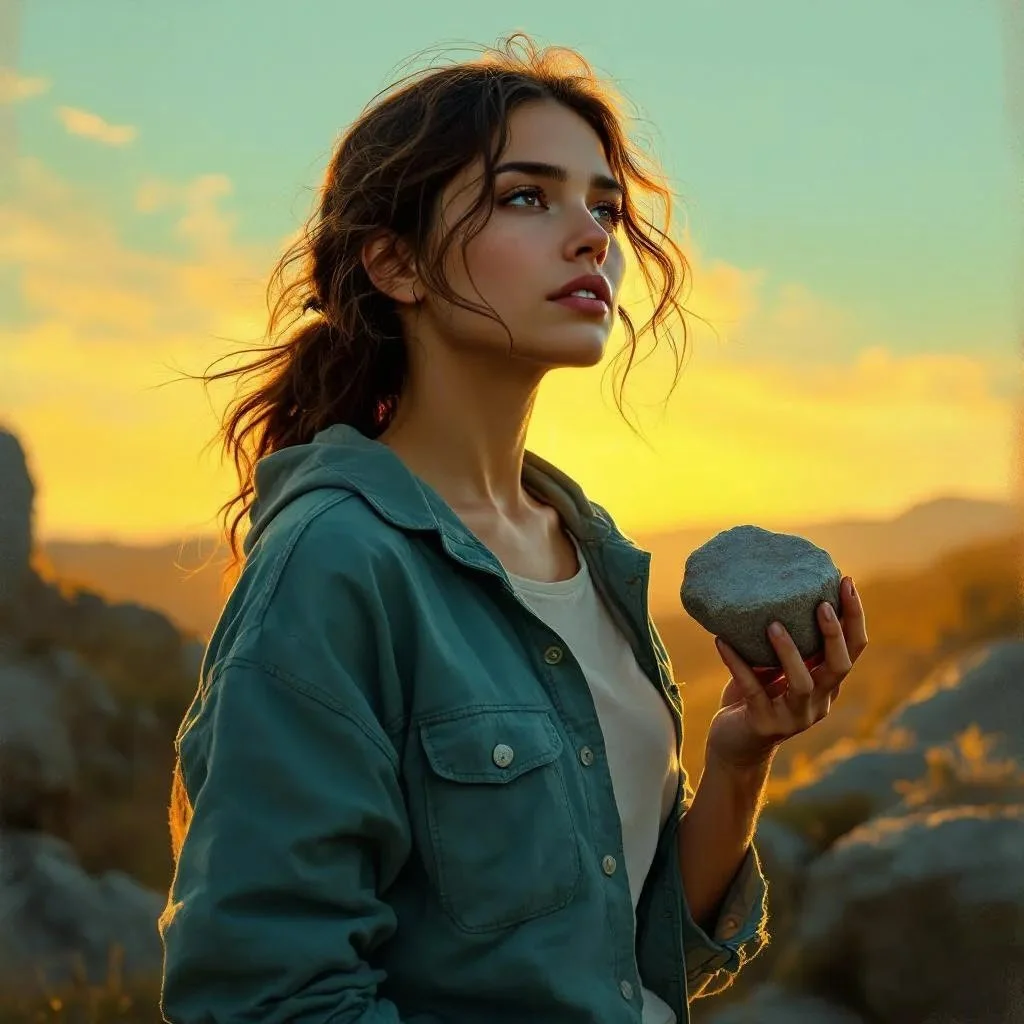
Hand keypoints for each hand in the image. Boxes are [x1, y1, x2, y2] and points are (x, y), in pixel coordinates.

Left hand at [705, 576, 867, 769]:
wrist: (734, 747)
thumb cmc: (755, 698)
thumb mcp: (773, 668)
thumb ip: (784, 643)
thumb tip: (774, 593)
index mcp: (826, 685)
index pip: (853, 650)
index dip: (854, 617)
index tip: (846, 582)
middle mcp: (818, 702)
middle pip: (839, 667)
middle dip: (834, 634)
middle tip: (821, 604)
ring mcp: (794, 718)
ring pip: (803, 684)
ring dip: (789, 652)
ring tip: (772, 624)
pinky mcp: (765, 725)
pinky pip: (753, 690)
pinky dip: (738, 664)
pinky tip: (721, 641)